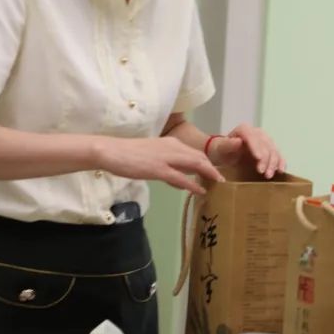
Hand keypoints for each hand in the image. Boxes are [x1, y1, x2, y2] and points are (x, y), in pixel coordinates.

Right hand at [100, 137, 223, 194]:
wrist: (111, 151)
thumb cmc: (129, 154)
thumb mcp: (154, 156)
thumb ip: (169, 166)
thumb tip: (180, 180)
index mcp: (171, 143)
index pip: (195, 152)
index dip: (207, 163)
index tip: (215, 173)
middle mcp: (173, 147)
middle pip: (200, 157)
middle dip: (212, 168)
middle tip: (222, 180)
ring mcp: (166, 158)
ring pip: (195, 164)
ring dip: (209, 174)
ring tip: (218, 183)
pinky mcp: (158, 169)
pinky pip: (181, 178)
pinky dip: (193, 184)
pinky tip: (200, 191)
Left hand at [209, 123, 285, 178]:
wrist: (224, 155)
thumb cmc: (221, 151)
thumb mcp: (221, 148)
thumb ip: (228, 145)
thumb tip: (238, 141)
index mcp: (244, 130)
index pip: (253, 137)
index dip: (257, 147)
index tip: (258, 158)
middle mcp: (257, 133)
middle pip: (265, 144)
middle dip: (266, 159)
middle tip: (262, 172)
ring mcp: (265, 141)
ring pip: (274, 150)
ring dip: (274, 163)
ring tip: (268, 175)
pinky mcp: (270, 150)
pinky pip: (278, 155)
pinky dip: (281, 162)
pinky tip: (281, 170)